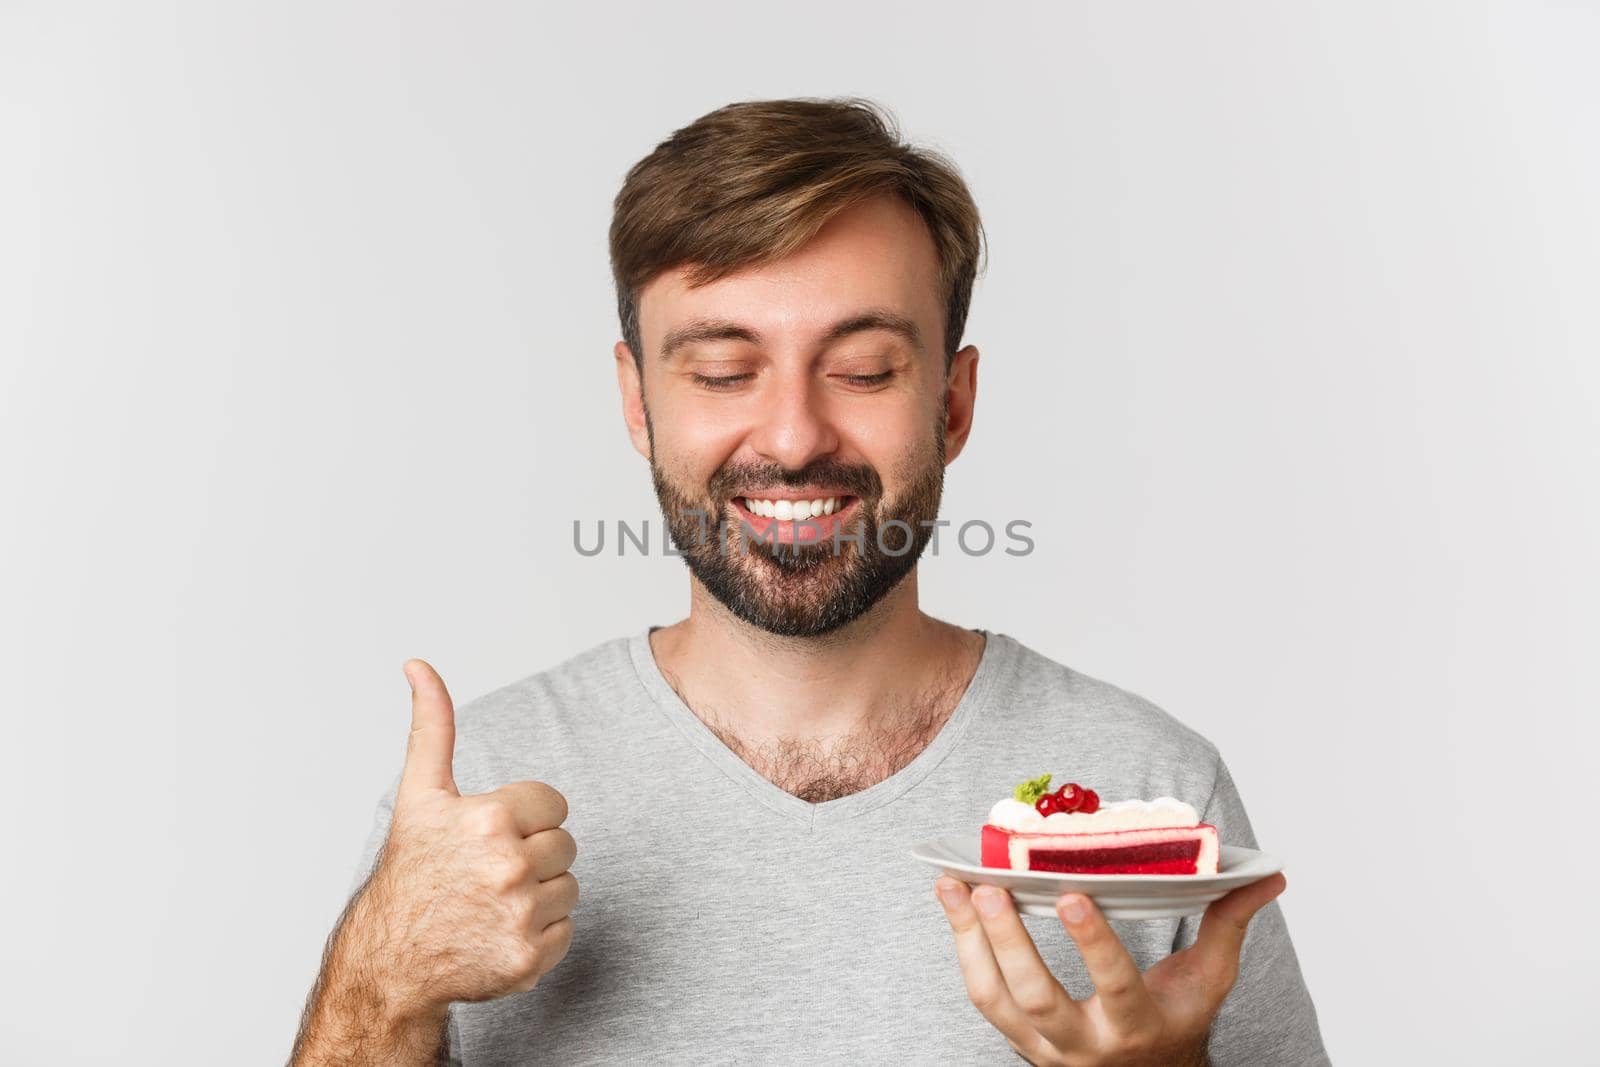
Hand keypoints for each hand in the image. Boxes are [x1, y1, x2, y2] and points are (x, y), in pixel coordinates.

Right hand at [354, 658, 579, 1013]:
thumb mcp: (421, 794)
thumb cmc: (411, 870)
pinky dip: (541, 934)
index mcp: (490, 818)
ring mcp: (520, 915)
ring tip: (493, 901)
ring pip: (569, 887)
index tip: (489, 835)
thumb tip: (418, 664)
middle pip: (566, 845)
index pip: (555, 804)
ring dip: (540, 894)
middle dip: (534, 854)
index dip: (524, 817)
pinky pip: (567, 929)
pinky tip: (500, 932)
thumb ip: (433, 726)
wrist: (392, 960)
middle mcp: (508, 866)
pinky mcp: (530, 958)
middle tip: (488, 871)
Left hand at [934, 872, 1286, 1065]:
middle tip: (990, 888)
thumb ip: (1229, 924)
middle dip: (1009, 942)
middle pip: (1038, 999)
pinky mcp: (1015, 1038)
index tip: (1070, 895)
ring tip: (952, 885)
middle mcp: (1085, 1045)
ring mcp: (1042, 1047)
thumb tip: (1268, 875)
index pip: (1115, 987)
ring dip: (968, 940)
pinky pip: (981, 995)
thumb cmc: (1174, 1019)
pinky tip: (953, 903)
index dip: (1092, 944)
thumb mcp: (1207, 980)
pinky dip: (962, 947)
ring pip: (995, 999)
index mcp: (1137, 1028)